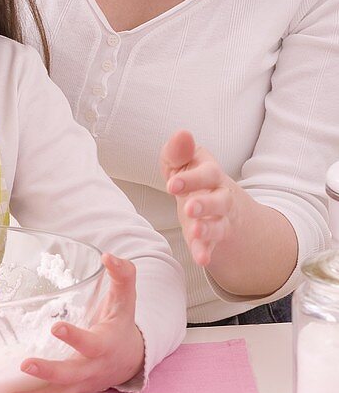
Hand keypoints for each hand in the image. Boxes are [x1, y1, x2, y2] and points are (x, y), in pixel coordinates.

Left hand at [5, 253, 144, 392]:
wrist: (130, 359)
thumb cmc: (121, 324)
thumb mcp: (126, 297)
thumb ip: (122, 274)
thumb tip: (109, 256)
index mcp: (104, 345)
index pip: (90, 342)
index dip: (75, 336)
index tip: (57, 326)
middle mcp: (91, 370)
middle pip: (70, 376)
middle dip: (49, 373)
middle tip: (25, 365)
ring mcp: (81, 387)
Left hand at [160, 129, 236, 266]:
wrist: (218, 203)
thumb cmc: (193, 178)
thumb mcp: (183, 163)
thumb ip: (179, 151)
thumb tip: (182, 134)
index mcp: (210, 173)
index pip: (207, 173)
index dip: (191, 178)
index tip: (171, 184)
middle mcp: (220, 195)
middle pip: (219, 200)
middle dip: (205, 204)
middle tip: (189, 207)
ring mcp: (220, 218)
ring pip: (219, 224)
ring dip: (208, 229)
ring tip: (196, 232)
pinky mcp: (214, 237)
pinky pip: (213, 245)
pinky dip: (206, 251)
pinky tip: (201, 258)